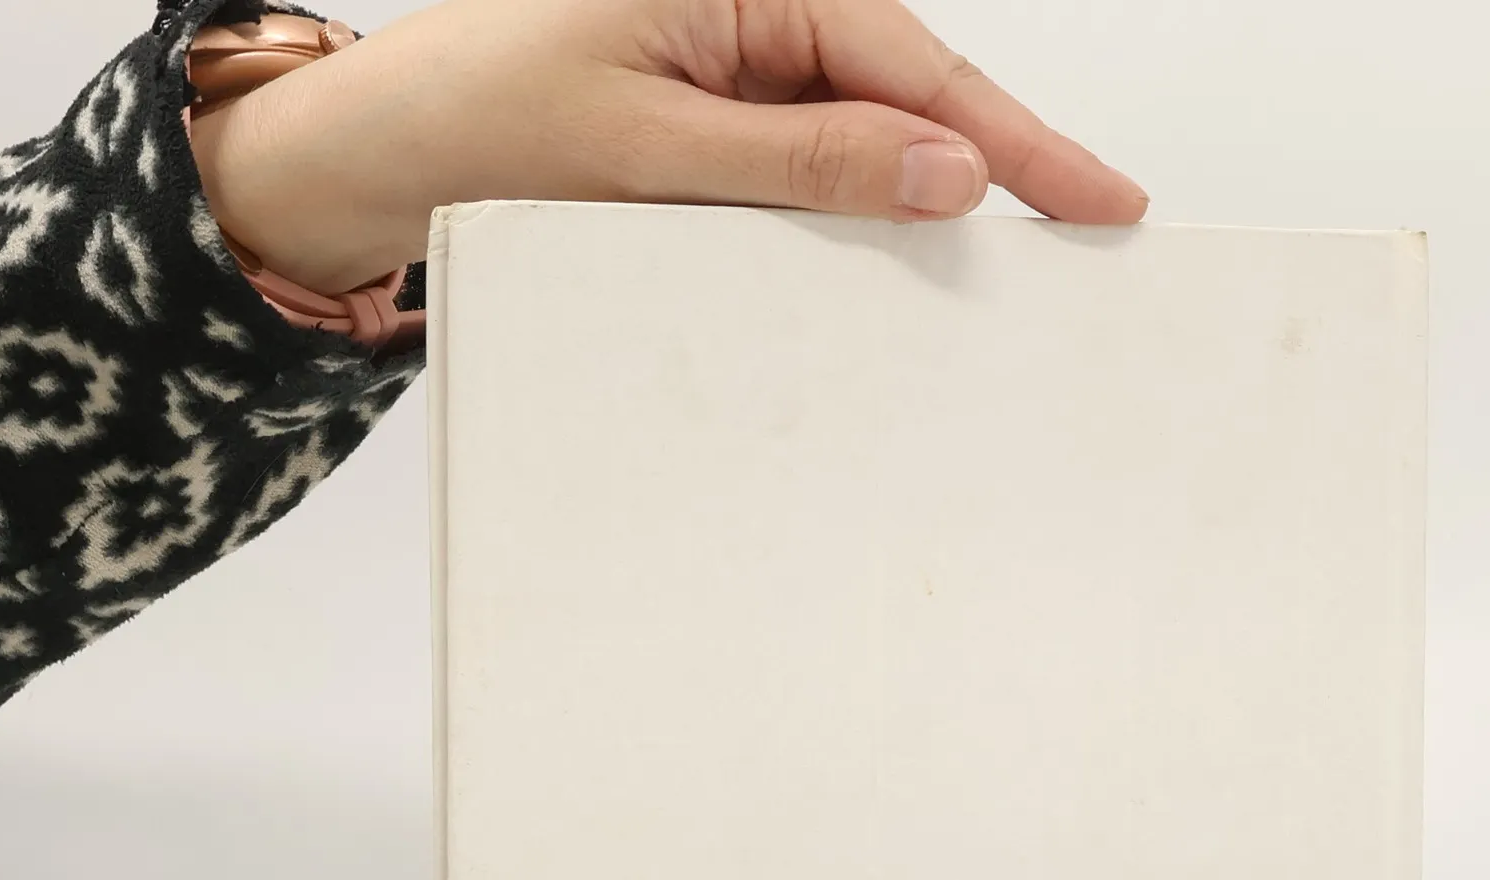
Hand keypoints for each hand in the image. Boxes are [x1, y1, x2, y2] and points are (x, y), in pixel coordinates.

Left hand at [188, 0, 1148, 295]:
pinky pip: (818, 158)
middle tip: (1097, 223)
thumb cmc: (487, 114)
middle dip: (1004, 159)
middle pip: (914, 89)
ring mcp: (742, 61)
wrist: (390, 147)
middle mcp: (753, 8)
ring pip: (873, 129)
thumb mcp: (656, 148)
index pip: (914, 65)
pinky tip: (908, 245)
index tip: (1099, 194)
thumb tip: (943, 172)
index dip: (1016, 139)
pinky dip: (866, 205)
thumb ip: (805, 159)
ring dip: (936, 191)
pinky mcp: (723, 114)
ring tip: (1029, 245)